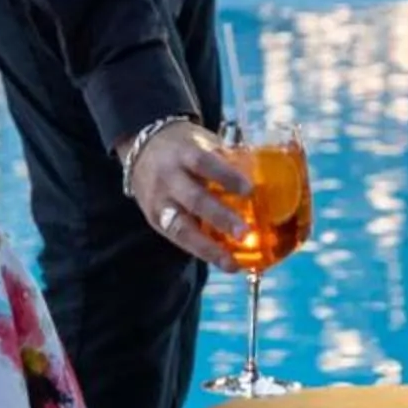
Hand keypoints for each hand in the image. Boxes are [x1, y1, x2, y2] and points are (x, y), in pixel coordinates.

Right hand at [123, 120, 253, 270]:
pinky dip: (200, 251)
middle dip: (220, 218)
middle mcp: (168, 178)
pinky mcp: (155, 219)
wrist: (141, 147)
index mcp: (183, 153)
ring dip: (208, 248)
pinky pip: (178, 238)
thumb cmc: (184, 146)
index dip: (226, 176)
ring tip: (230, 264)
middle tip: (245, 234)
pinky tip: (221, 261)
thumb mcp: (202, 142)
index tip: (249, 190)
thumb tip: (266, 178)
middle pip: (194, 199)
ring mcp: (159, 202)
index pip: (204, 163)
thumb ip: (226, 159)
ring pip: (181, 228)